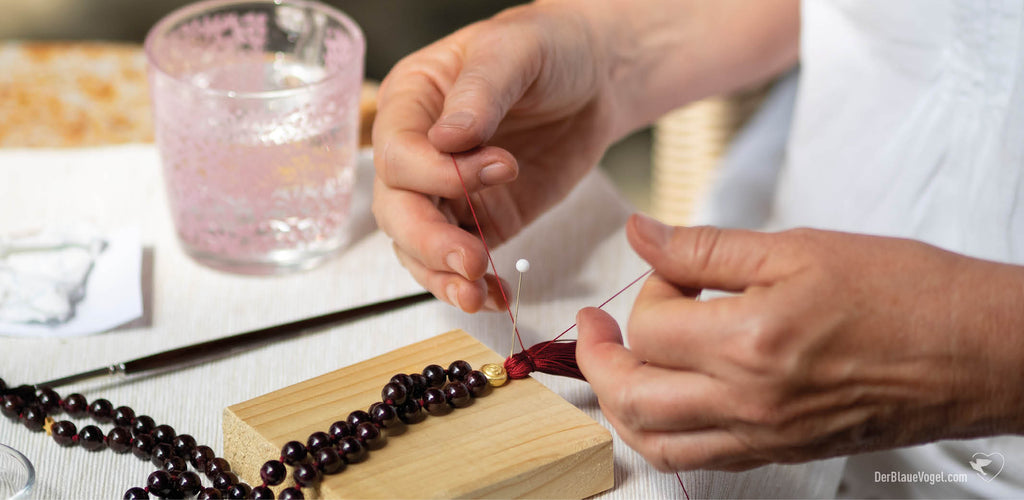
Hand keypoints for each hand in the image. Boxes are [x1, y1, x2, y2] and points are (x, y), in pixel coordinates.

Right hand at [372, 2, 618, 311]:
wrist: (597, 77)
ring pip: (417, 246)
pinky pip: (459, 261)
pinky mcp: (483, 221)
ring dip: (442, 274)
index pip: (398, 152)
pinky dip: (472, 285)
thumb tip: (447, 139)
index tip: (496, 169)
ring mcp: (448, 193)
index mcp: (412, 101)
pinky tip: (494, 297)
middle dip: (429, 240)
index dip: (436, 173)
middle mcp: (418, 151)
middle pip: (396, 208)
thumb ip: (482, 90)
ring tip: (477, 292)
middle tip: (473, 258)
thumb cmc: (550, 47)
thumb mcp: (516, 49)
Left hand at [576, 214, 1023, 470]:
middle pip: (630, 396)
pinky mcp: (780, 452)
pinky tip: (662, 401)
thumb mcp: (797, 248)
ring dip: (617, 403)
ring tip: (613, 365)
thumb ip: (704, 247)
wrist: (975, 350)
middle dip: (597, 357)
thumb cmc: (903, 292)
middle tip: (592, 325)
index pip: (650, 327)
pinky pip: (696, 459)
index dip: (649, 288)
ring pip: (653, 440)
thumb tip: (641, 232)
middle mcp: (749, 401)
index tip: (672, 269)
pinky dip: (661, 433)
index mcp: (750, 342)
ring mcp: (763, 436)